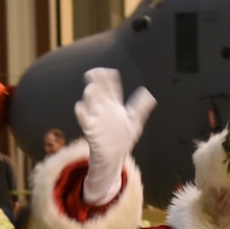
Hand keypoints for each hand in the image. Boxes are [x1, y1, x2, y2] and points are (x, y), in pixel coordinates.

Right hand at [75, 68, 155, 204]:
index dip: (109, 79)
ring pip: (91, 104)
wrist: (115, 157)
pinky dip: (81, 113)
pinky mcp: (91, 130)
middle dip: (96, 82)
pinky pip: (84, 120)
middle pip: (99, 91)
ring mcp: (96, 118)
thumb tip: (150, 94)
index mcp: (114, 105)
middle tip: (93, 73)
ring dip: (90, 96)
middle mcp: (104, 109)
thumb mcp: (134, 121)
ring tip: (91, 89)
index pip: (111, 88)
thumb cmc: (122, 139)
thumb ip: (141, 107)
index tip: (109, 71)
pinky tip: (80, 107)